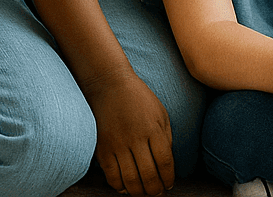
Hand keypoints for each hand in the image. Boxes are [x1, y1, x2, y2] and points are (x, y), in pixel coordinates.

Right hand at [86, 71, 173, 194]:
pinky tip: (126, 188)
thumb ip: (165, 136)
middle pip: (148, 175)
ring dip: (139, 191)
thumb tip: (167, 162)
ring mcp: (118, 145)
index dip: (168, 178)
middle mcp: (136, 139)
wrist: (110, 86)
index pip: (164, 162)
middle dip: (155, 189)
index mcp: (154, 129)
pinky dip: (119, 186)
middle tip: (158, 194)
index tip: (170, 185)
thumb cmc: (139, 98)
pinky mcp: (103, 149)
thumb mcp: (160, 112)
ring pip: (130, 180)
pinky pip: (111, 176)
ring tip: (144, 193)